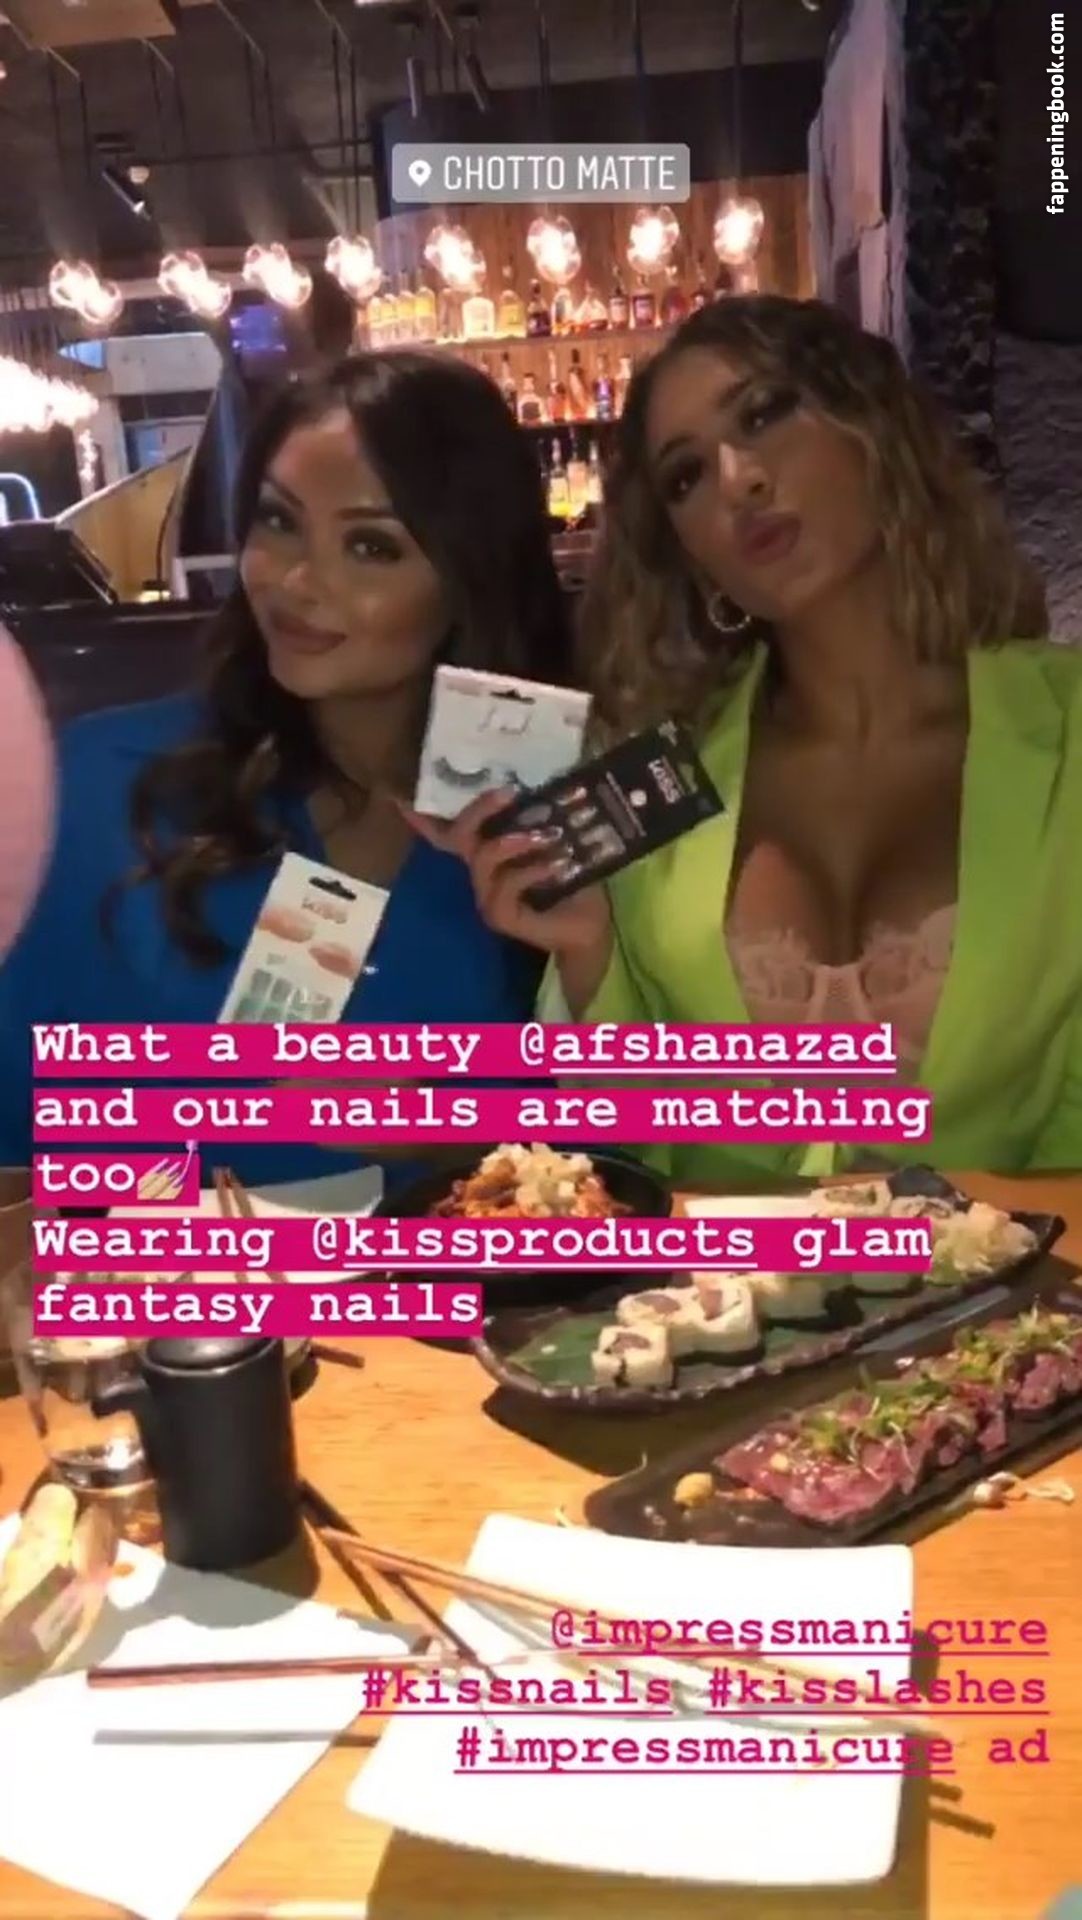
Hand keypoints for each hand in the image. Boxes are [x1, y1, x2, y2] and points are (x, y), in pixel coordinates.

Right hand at [398, 790, 611, 959]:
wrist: (588, 925)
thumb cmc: (572, 880)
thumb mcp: (556, 842)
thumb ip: (540, 819)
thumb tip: (543, 781)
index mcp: (488, 854)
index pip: (448, 834)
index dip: (425, 817)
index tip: (402, 797)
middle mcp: (480, 873)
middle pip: (459, 837)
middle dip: (480, 810)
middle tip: (509, 793)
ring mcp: (486, 897)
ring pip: (483, 858)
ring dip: (515, 840)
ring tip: (546, 834)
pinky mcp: (499, 916)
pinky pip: (506, 886)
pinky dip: (533, 870)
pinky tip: (558, 865)